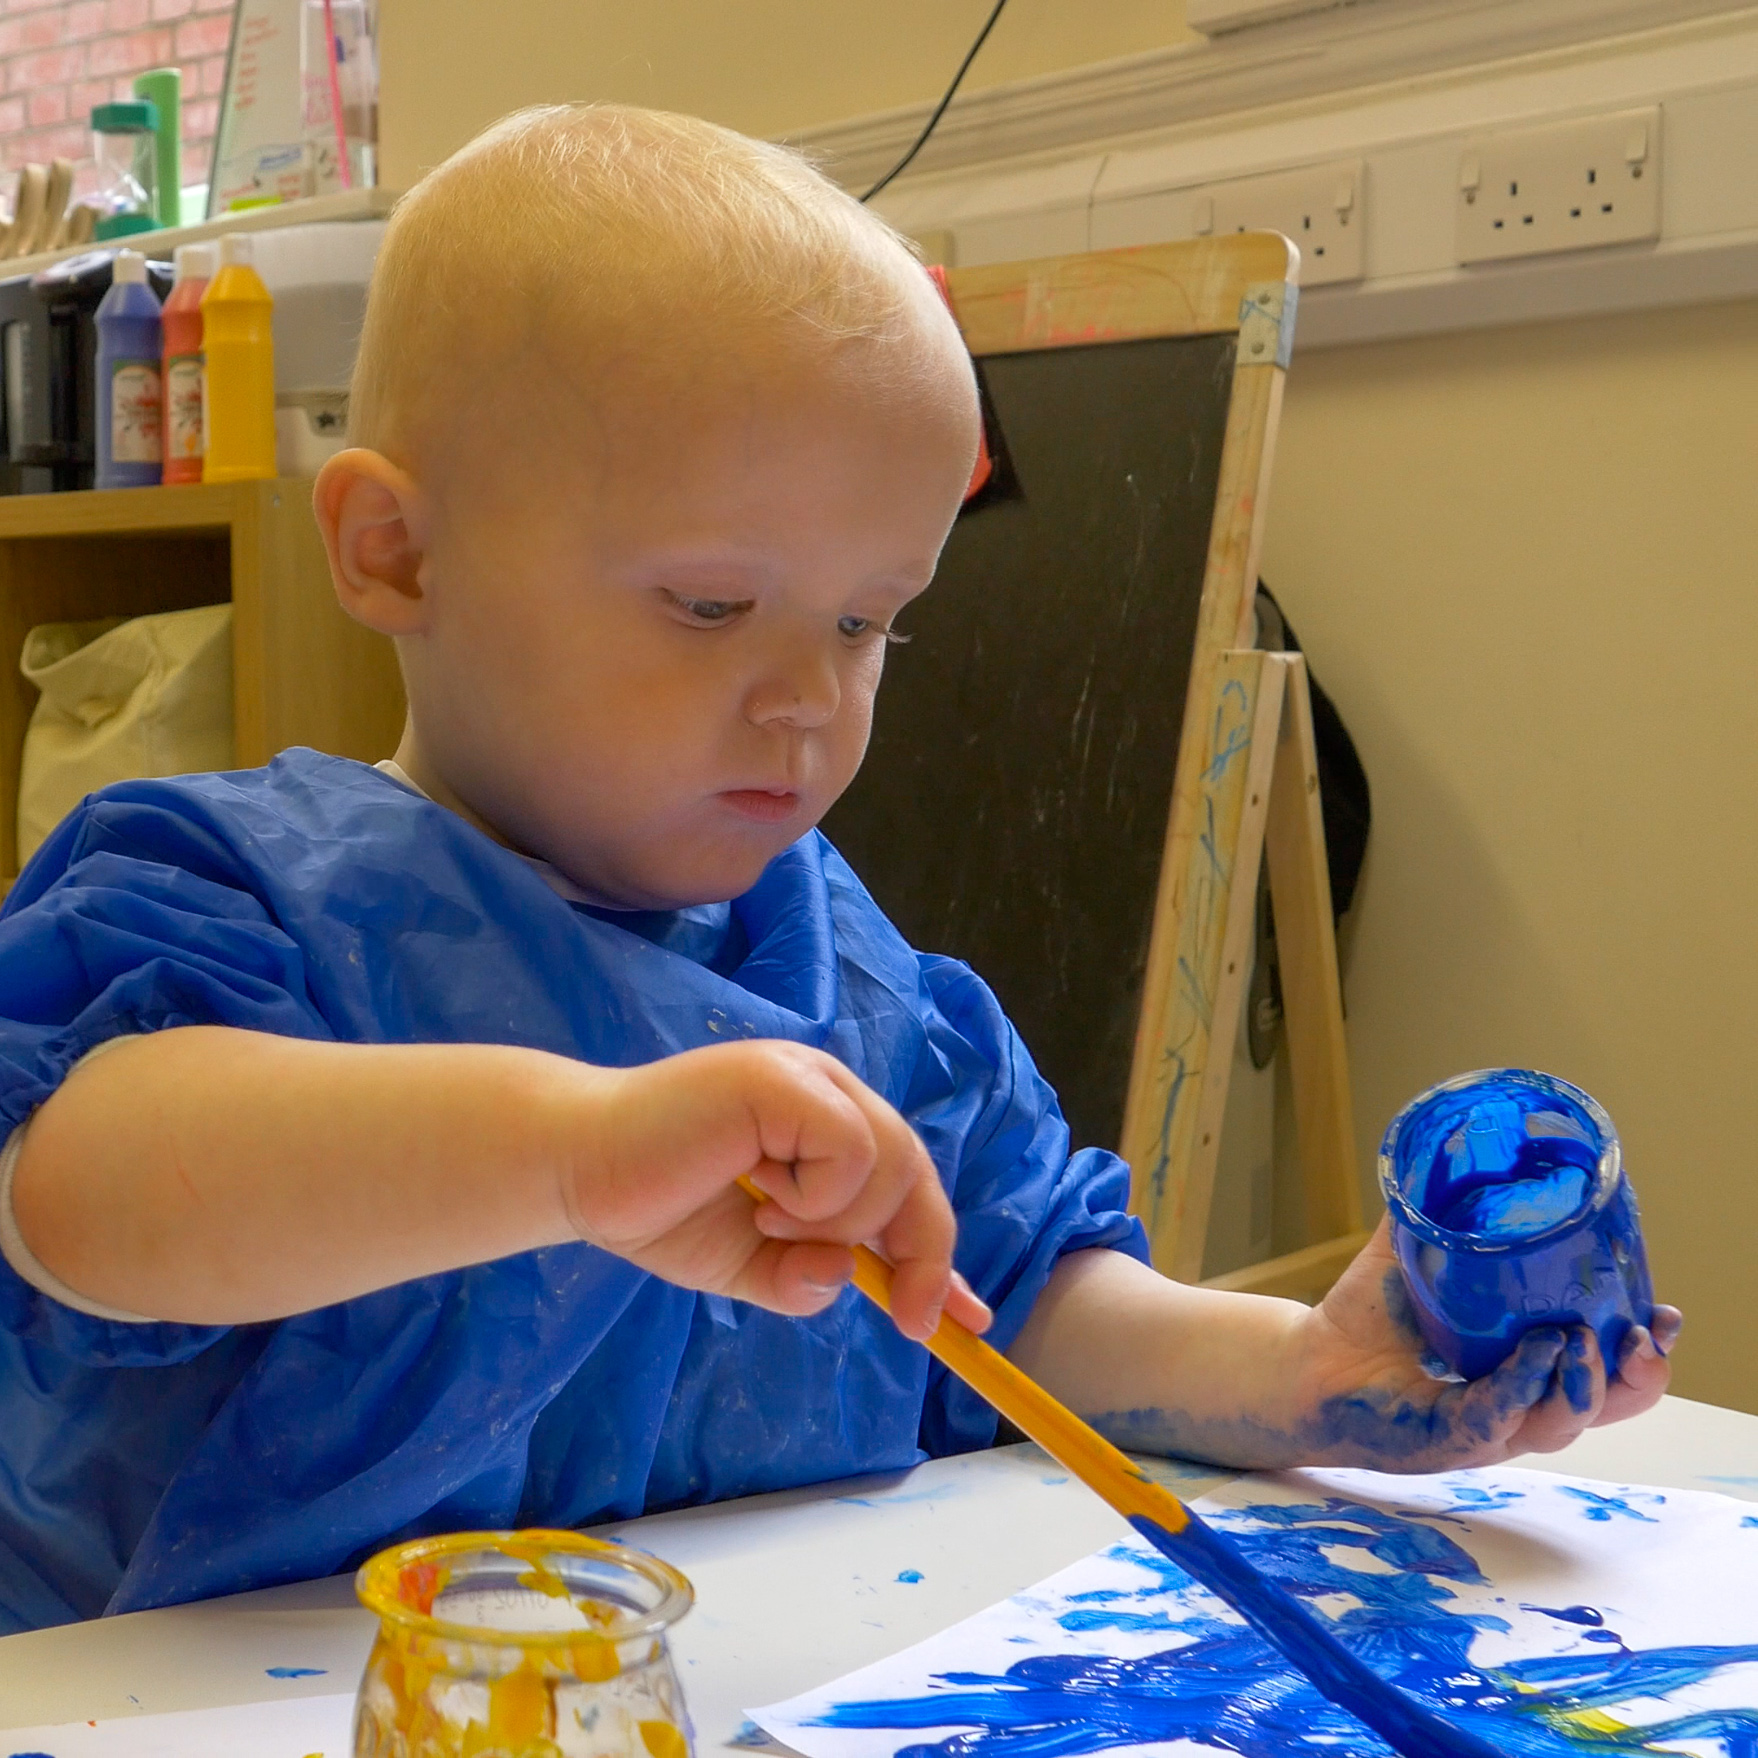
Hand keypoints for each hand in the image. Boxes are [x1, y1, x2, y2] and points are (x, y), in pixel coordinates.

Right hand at [560, 1039, 990, 1341]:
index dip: (939, 1250)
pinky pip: (851, 1150)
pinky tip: (760, 1195)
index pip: (907, 1182)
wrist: (576, 1170)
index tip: (965, 1320)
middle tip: (907, 1317)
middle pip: (915, 1171)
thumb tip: (846, 1279)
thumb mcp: (747, 1263)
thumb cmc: (656, 1206)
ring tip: (768, 1220)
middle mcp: (826, 1089)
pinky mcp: (782, 1081)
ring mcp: (806, 1078)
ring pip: (892, 1164)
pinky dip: (819, 1196)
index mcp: (823, 1121)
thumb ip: (800, 1277)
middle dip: (925, 1255)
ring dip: (841, 1224)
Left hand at [1286, 1218, 1680, 1471]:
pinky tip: (1535, 1350)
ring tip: (1582, 1338)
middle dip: (1637, 1377)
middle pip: (1608, 1407)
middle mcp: (1520, 1401)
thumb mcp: (1414, 1256)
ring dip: (1586, 1383)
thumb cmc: (1366, 1315)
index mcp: (1528, 1363)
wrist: (1306, 1359)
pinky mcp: (1450, 1441)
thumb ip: (1438, 1209)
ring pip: (1561, 1420)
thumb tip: (1451, 1144)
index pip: (1610, 1368)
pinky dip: (1522, 1383)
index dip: (1646, 1349)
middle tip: (1643, 1337)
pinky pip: (1499, 1418)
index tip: (1665, 1313)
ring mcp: (1489, 1427)